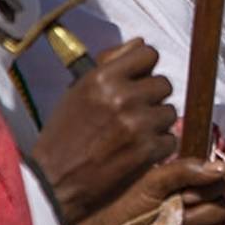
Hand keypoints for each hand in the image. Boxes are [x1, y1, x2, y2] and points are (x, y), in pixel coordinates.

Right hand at [31, 39, 177, 224]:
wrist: (54, 182)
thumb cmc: (63, 136)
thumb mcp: (77, 91)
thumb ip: (110, 65)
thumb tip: (140, 42)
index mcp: (102, 78)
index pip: (148, 54)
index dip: (146, 69)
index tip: (138, 81)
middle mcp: (122, 96)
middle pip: (164, 84)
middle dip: (152, 98)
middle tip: (134, 113)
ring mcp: (137, 123)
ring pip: (170, 112)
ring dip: (157, 123)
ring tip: (134, 134)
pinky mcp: (147, 150)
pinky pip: (171, 139)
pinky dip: (159, 147)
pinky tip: (138, 152)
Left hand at [78, 158, 224, 224]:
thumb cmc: (127, 206)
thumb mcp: (151, 182)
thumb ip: (184, 170)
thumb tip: (218, 168)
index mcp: (199, 184)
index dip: (211, 188)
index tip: (184, 196)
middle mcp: (208, 207)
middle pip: (222, 210)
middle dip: (192, 217)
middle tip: (166, 218)